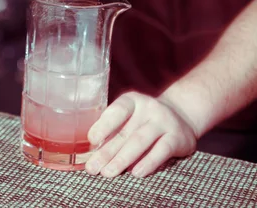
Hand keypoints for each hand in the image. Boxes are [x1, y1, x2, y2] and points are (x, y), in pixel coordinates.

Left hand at [84, 92, 198, 177]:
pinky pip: (161, 151)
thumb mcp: (129, 118)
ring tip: (108, 172)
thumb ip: (113, 131)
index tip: (92, 141)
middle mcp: (149, 108)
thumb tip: (91, 153)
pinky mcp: (178, 138)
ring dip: (122, 159)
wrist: (182, 114)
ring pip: (140, 141)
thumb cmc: (143, 120)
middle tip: (92, 168)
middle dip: (107, 152)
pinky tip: (135, 172)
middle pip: (125, 132)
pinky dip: (148, 163)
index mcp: (132, 101)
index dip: (103, 126)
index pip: (117, 111)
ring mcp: (164, 121)